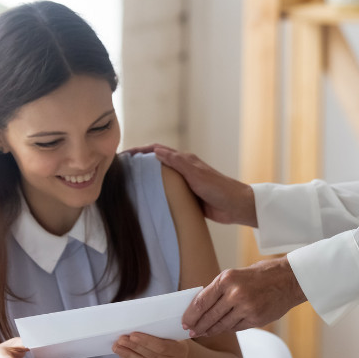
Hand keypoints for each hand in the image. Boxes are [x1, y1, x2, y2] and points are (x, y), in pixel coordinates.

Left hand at [112, 332, 189, 357]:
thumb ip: (162, 330)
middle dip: (133, 347)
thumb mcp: (175, 334)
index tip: (133, 335)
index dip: (146, 341)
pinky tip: (123, 355)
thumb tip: (140, 323)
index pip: (162, 347)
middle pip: (151, 356)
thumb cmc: (176, 341)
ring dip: (128, 356)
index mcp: (179, 350)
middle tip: (121, 340)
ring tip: (117, 347)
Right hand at [124, 144, 256, 226]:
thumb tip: (156, 151)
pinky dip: (157, 194)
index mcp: (185, 160)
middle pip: (157, 163)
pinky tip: (148, 201)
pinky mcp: (187, 197)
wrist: (236, 206)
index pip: (158, 150)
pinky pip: (168, 193)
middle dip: (140, 164)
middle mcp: (183, 169)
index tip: (124, 155)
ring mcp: (185, 183)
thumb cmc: (219, 188)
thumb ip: (177, 162)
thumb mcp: (196, 174)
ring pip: (161, 178)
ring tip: (129, 185)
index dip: (140, 151)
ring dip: (147, 179)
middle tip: (122, 171)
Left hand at [182, 258, 306, 337]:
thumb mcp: (235, 275)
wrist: (288, 280)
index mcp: (227, 279)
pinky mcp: (256, 319)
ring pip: (222, 325)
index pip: (202, 301)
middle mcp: (235, 294)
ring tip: (203, 333)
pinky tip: (221, 329)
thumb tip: (201, 305)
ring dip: (211, 330)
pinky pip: (236, 327)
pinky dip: (228, 329)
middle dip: (198, 326)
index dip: (191, 314)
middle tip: (191, 332)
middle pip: (210, 316)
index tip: (184, 322)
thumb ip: (219, 289)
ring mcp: (247, 308)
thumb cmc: (260, 275)